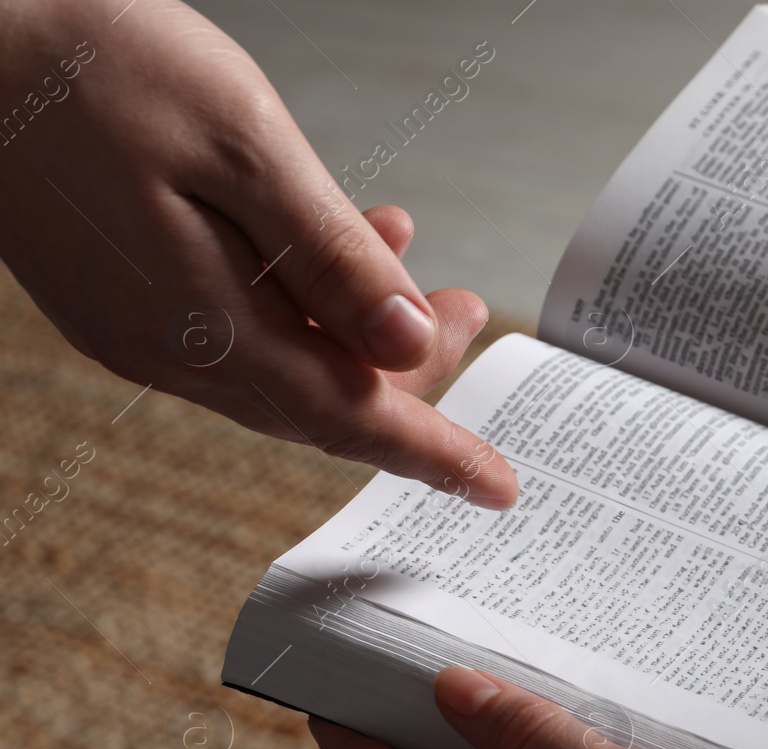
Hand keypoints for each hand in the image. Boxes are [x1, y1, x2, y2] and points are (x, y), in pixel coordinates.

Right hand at [0, 0, 517, 506]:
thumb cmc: (93, 65)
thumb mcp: (246, 146)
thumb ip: (332, 255)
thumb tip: (407, 344)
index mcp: (206, 325)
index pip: (350, 419)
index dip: (434, 454)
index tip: (497, 486)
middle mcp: (168, 349)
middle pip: (322, 401)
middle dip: (408, 373)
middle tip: (466, 309)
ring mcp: (136, 331)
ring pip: (282, 366)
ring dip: (356, 330)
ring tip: (410, 256)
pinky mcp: (120, 301)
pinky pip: (236, 334)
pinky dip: (301, 306)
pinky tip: (327, 243)